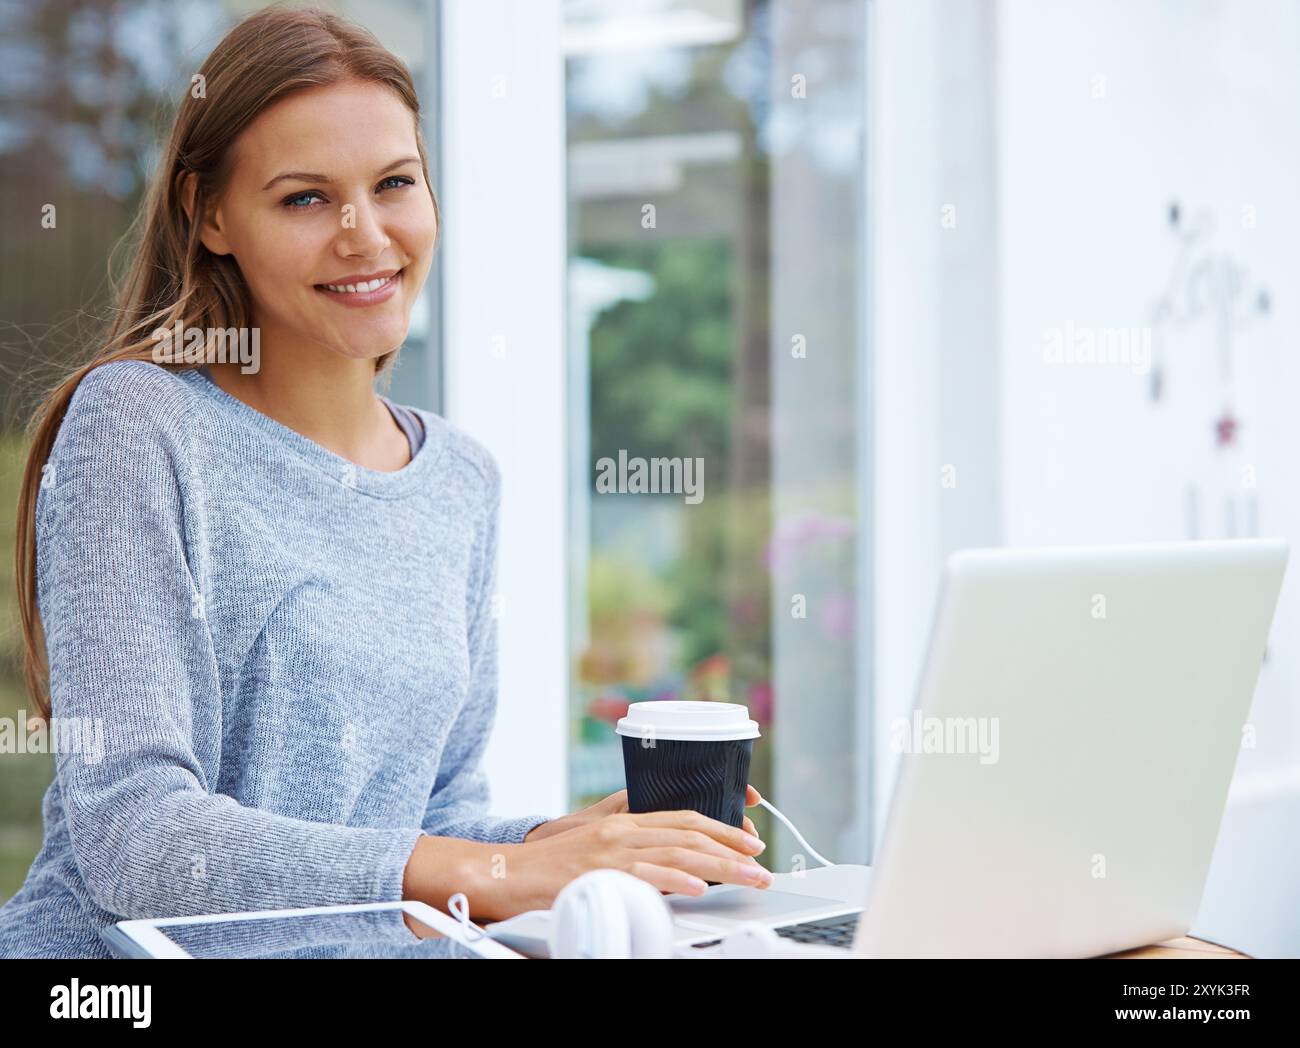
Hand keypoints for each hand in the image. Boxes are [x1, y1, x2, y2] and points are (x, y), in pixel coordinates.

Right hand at [493, 785, 770, 919]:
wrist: (506, 871)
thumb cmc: (550, 866)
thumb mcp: (597, 844)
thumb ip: (632, 846)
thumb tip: (670, 863)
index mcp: (626, 822)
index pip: (685, 818)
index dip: (722, 828)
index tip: (749, 842)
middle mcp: (624, 830)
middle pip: (691, 833)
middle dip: (733, 849)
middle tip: (762, 864)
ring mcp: (613, 850)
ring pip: (678, 852)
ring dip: (721, 866)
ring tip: (748, 877)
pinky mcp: (601, 871)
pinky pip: (645, 873)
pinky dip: (676, 879)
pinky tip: (698, 885)